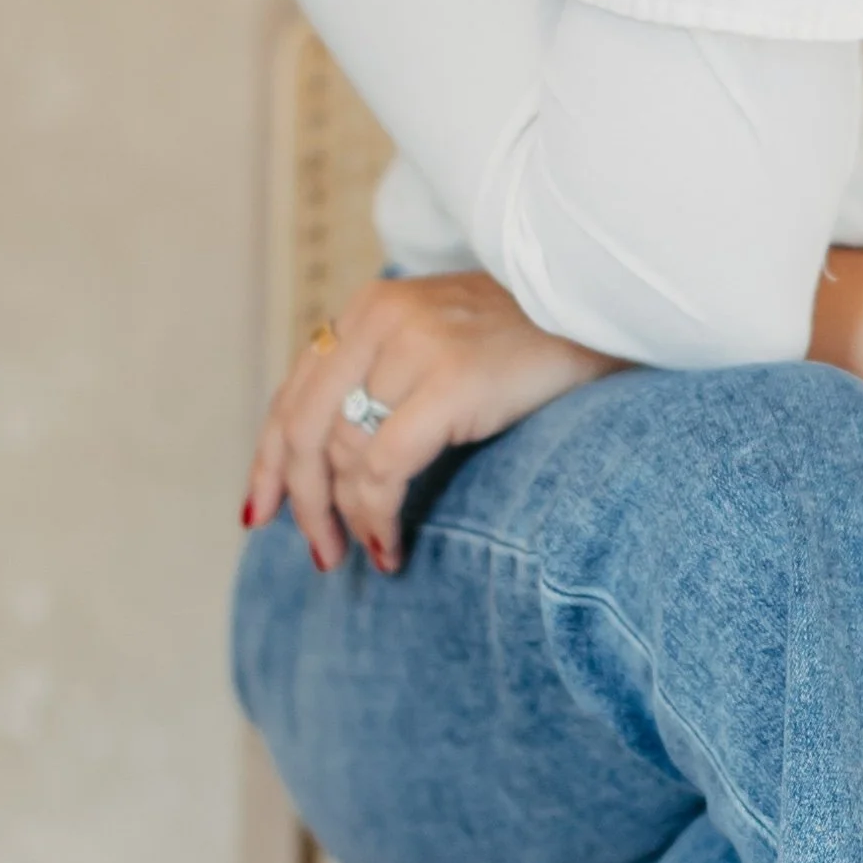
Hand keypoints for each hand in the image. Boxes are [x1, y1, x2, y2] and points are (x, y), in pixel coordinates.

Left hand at [243, 272, 616, 572]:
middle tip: (320, 553)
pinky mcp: (449, 381)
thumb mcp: (439, 342)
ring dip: (348, 520)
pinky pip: (385, 468)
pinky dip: (378, 517)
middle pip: (302, 427)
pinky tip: (391, 546)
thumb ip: (383, 378)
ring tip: (370, 553)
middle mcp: (379, 318)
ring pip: (343, 454)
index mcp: (369, 308)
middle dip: (302, 501)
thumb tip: (333, 463)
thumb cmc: (527, 342)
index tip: (261, 512)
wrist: (601, 314)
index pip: (294, 392)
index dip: (267, 460)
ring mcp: (414, 346)